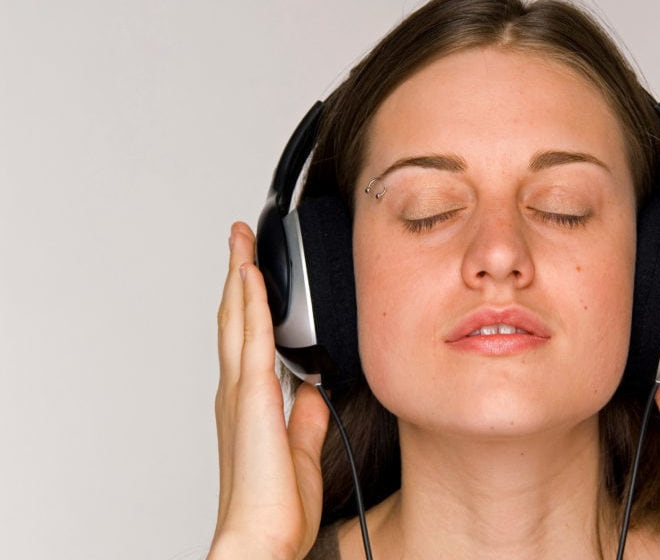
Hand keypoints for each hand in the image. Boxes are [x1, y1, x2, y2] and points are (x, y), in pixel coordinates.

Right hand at [209, 222, 329, 559]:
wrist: (260, 537)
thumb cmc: (274, 507)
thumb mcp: (301, 450)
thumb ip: (305, 417)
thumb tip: (312, 389)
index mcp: (249, 404)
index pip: (247, 339)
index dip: (247, 303)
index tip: (252, 273)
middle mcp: (238, 392)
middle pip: (235, 319)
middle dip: (238, 276)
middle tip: (239, 240)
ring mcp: (241, 392)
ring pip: (238, 318)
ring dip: (240, 276)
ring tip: (241, 241)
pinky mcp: (253, 396)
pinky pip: (253, 337)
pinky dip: (252, 302)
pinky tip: (253, 275)